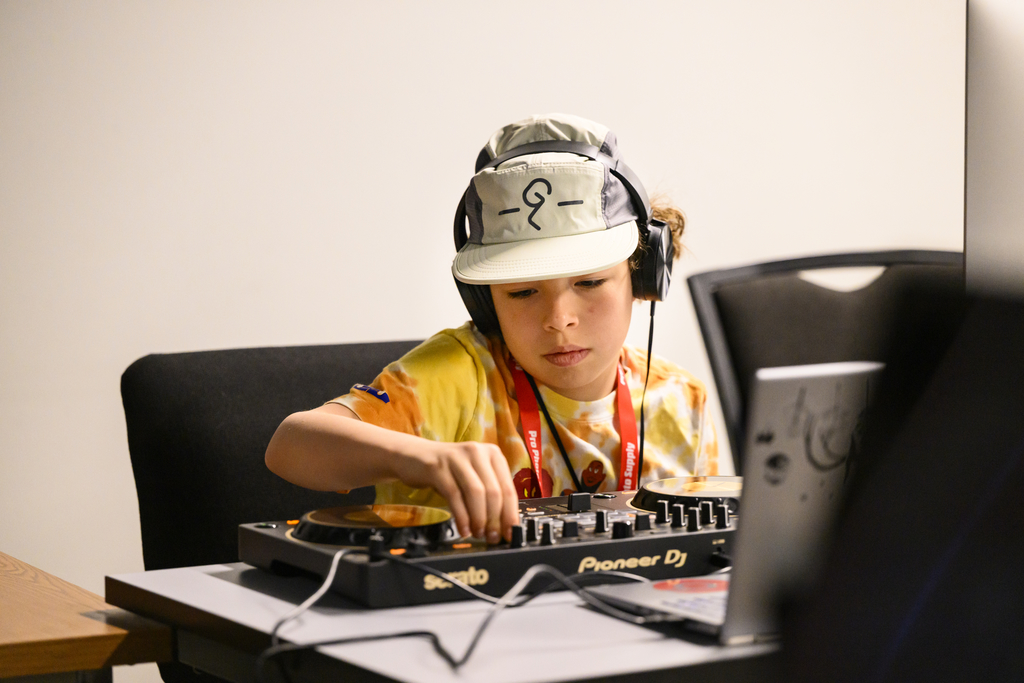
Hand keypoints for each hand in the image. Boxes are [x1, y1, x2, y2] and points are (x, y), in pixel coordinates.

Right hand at [393, 441, 519, 543]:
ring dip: (479, 518)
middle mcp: (477, 452)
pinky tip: (463, 529)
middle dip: (495, 519)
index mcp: (493, 454)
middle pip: (493, 491)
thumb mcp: (473, 476)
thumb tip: (503, 525)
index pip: (508, 488)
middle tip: (492, 537)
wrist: (415, 456)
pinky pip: (454, 495)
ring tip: (478, 534)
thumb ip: (489, 494)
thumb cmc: (449, 470)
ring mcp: (457, 458)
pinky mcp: (438, 467)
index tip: (511, 533)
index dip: (510, 514)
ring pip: (475, 493)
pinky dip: (461, 516)